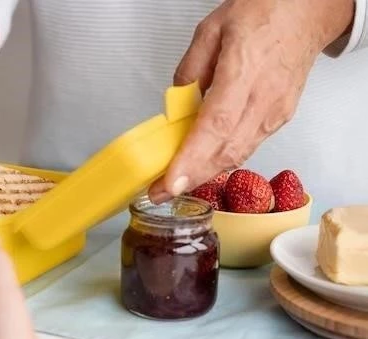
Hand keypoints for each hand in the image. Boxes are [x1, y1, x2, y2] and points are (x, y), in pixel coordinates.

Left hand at [149, 0, 353, 201]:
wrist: (307, 11)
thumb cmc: (265, 12)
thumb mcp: (212, 29)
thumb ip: (190, 69)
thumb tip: (178, 103)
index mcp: (243, 72)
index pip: (215, 127)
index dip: (192, 160)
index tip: (170, 183)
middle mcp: (263, 99)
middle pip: (225, 151)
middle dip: (190, 177)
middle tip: (160, 192)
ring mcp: (275, 112)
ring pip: (237, 155)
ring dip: (205, 173)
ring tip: (176, 181)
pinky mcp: (280, 118)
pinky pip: (248, 146)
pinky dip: (223, 160)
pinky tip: (203, 163)